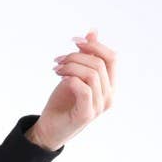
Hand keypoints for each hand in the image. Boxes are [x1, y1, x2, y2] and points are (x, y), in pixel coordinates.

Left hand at [28, 28, 116, 149]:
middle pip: (100, 63)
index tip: (74, 41)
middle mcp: (109, 96)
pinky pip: (84, 89)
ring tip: (56, 69)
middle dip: (76, 56)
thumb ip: (86, 56)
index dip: (94, 45)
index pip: (112, 57)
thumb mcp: (74, 74)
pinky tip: (60, 79)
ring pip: (92, 74)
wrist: (49, 129)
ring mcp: (100, 106)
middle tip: (58, 60)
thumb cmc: (63, 102)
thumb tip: (92, 32)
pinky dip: (71, 80)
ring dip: (71, 67)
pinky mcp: (87, 114)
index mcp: (110, 85)